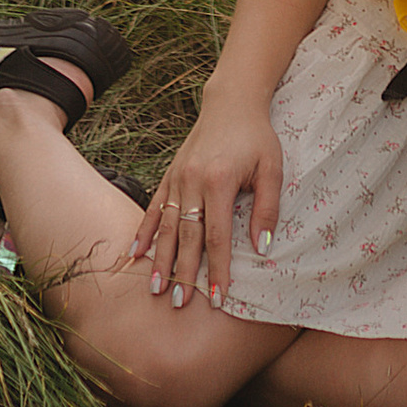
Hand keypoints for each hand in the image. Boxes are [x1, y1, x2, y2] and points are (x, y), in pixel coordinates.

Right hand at [129, 96, 282, 310]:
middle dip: (184, 272)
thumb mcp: (272, 168)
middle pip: (187, 236)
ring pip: (168, 225)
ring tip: (155, 288)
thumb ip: (267, 208)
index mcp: (219, 180)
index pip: (217, 235)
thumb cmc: (256, 137)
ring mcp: (178, 177)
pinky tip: (134, 253)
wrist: (232, 102)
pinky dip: (145, 231)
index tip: (217, 298)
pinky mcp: (170, 174)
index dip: (218, 269)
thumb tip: (262, 248)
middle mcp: (193, 180)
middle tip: (179, 304)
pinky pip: (155, 206)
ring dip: (161, 258)